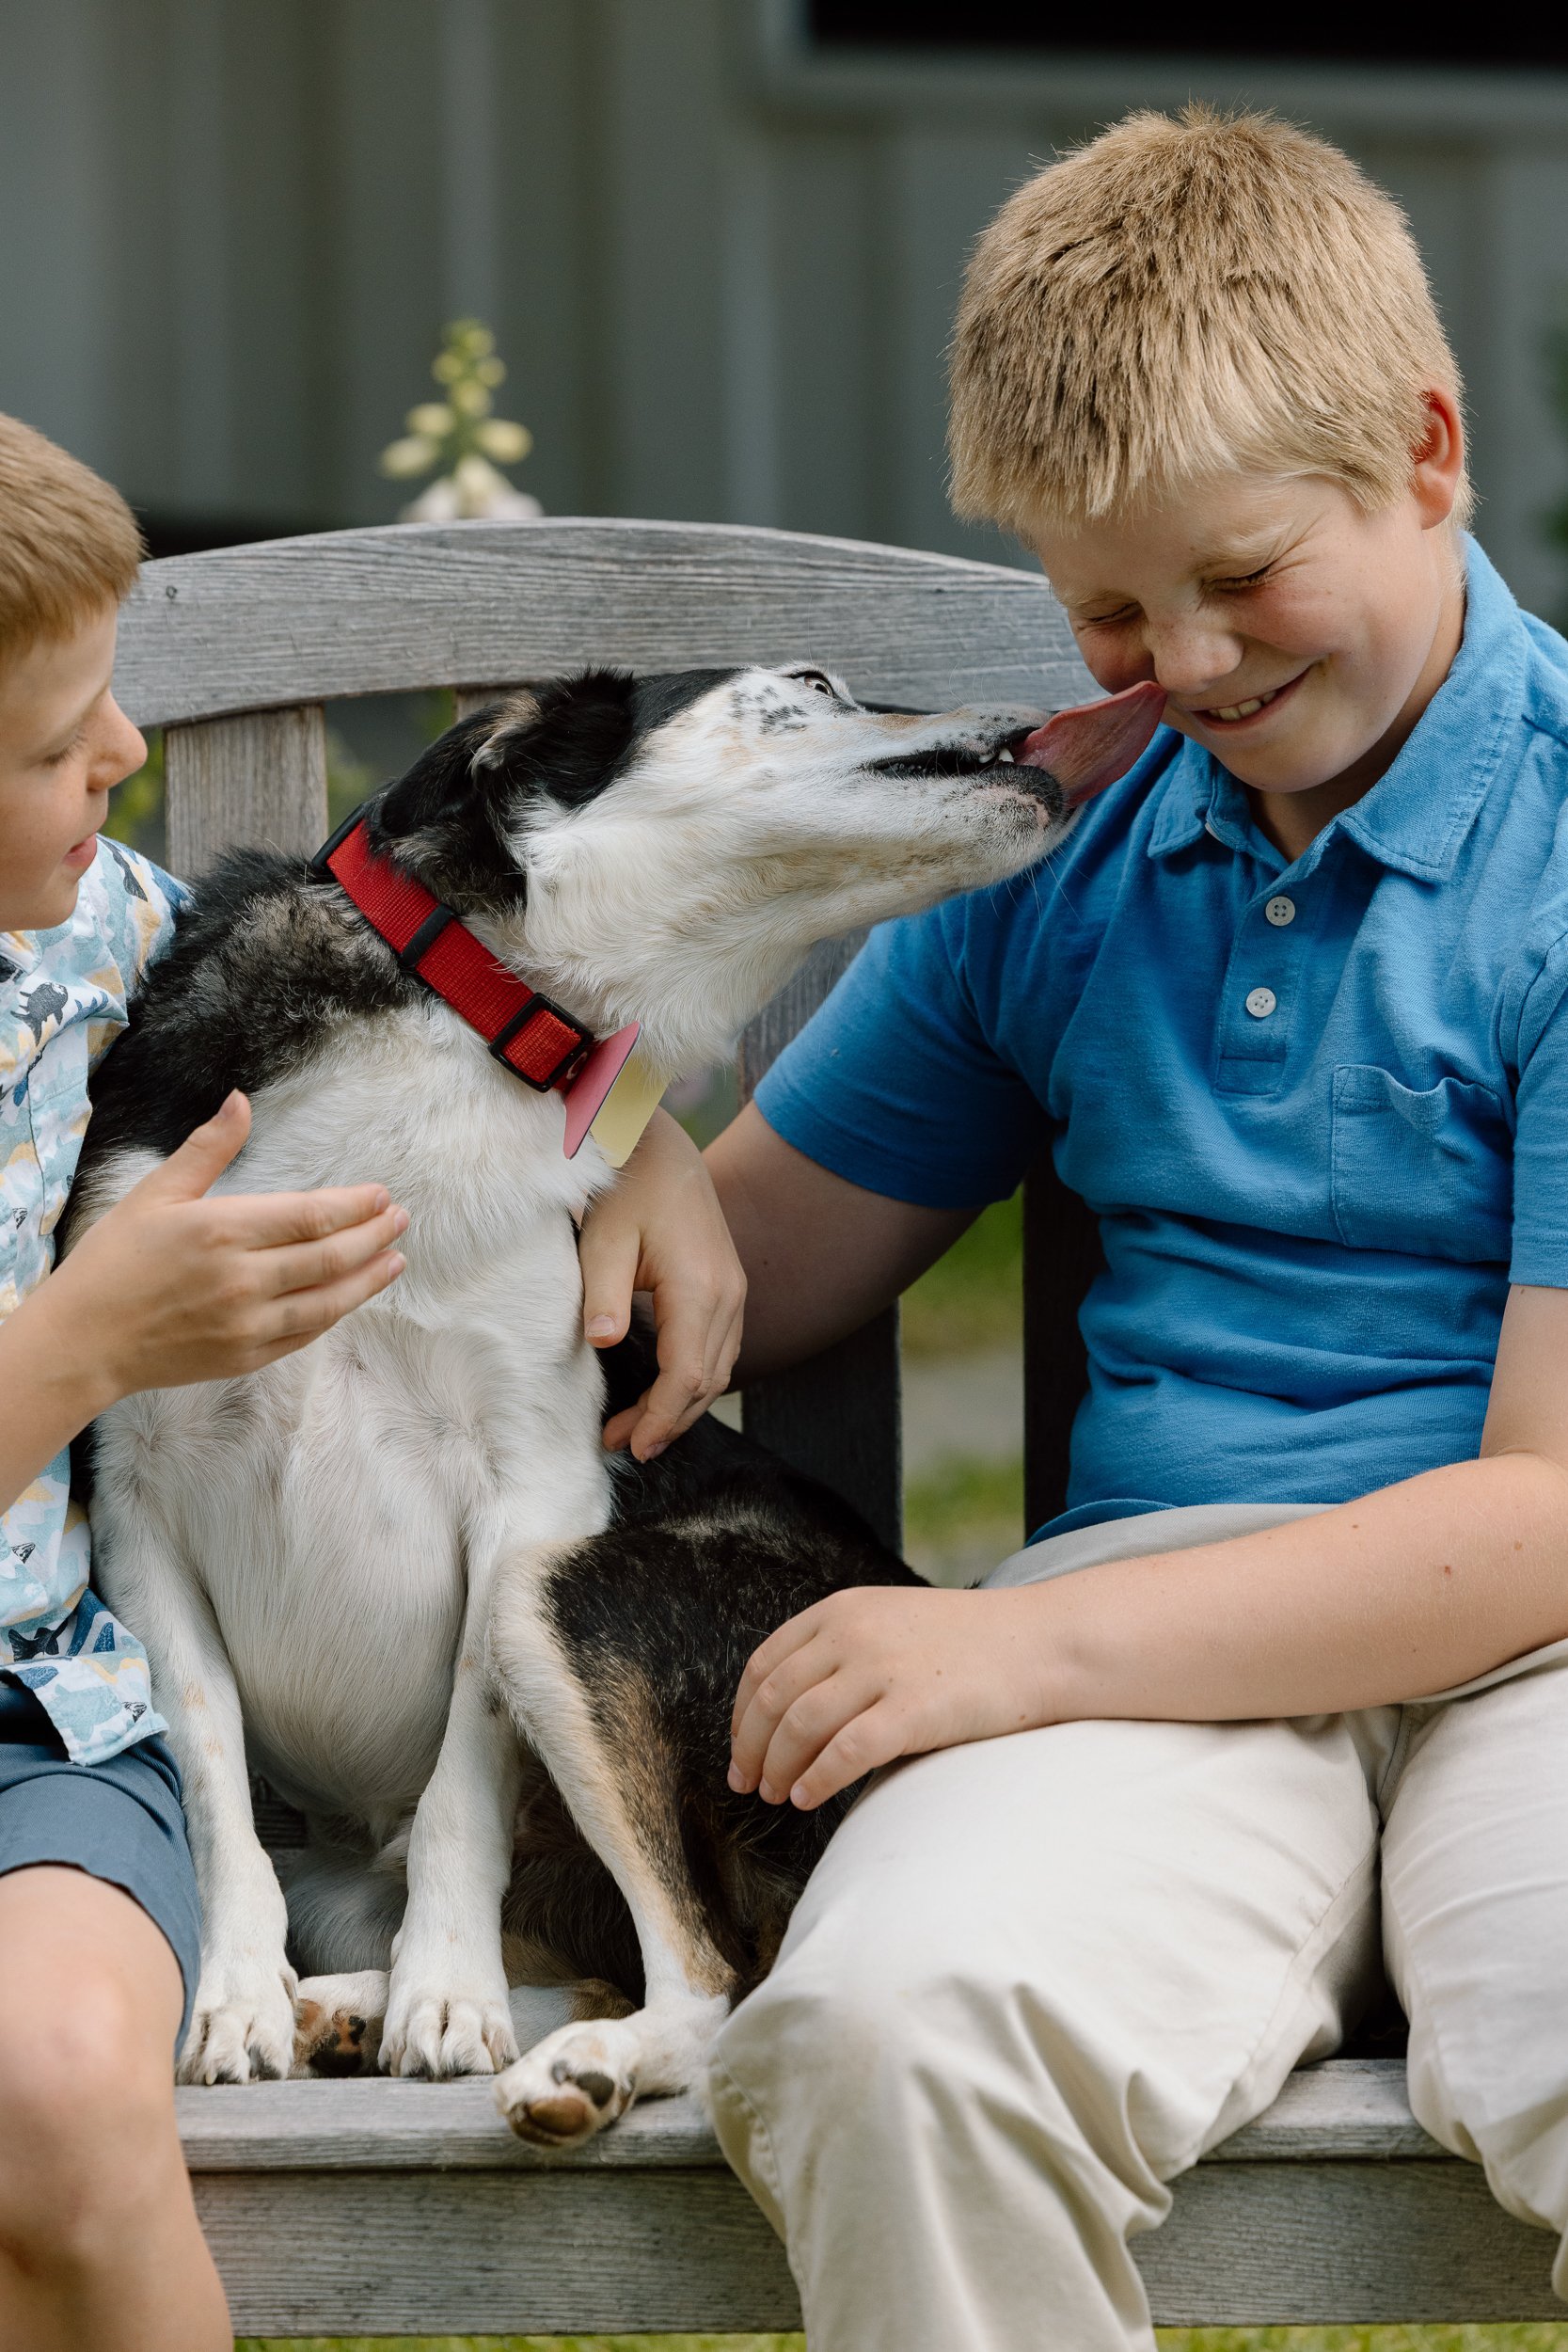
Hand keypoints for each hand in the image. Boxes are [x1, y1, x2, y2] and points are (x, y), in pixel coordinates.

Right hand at [47, 1091, 406, 1403]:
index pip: (312, 1215)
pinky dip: (334, 1313)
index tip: (381, 1196)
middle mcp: (243, 1279)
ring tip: (395, 1260)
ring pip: (329, 1301)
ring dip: (368, 1279)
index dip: (355, 1206)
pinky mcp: (246, 1356)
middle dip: (374, 1236)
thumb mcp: (156, 1193)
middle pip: (331, 1257)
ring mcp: (248, 1324)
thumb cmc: (114, 1260)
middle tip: (400, 1221)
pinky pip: (305, 1334)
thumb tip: (241, 1101)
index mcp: (223, 1230)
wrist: (83, 1339)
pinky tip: (350, 1297)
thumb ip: (208, 1149)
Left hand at [577, 1109, 745, 1460]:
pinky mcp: (728, 1287)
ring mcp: (734, 1291)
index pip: (686, 1374)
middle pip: (708, 1380)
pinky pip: (720, 1349)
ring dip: (683, 1405)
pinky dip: (696, 1380)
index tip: (626, 1442)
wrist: (661, 1149)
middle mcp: (728, 1294)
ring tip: (639, 1430)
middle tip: (622, 1445)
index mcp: (699, 1286)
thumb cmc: (627, 1190)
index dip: (659, 1417)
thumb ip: (604, 1291)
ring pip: (720, 1369)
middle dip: (668, 1421)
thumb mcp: (604, 1238)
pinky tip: (665, 1392)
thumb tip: (601, 1342)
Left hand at [728, 1584, 1050, 1810]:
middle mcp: (852, 1633)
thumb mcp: (891, 1621)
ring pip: (798, 1726)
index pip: (763, 1662)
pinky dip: (817, 1780)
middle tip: (748, 1782)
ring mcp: (881, 1670)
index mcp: (841, 1609)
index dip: (741, 1712)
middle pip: (772, 1698)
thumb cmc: (967, 1643)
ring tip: (778, 1795)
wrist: (1038, 1643)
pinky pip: (843, 1753)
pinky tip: (809, 1798)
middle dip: (750, 1747)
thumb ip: (842, 1649)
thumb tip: (789, 1710)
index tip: (739, 1746)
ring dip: (778, 1768)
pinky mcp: (912, 1710)